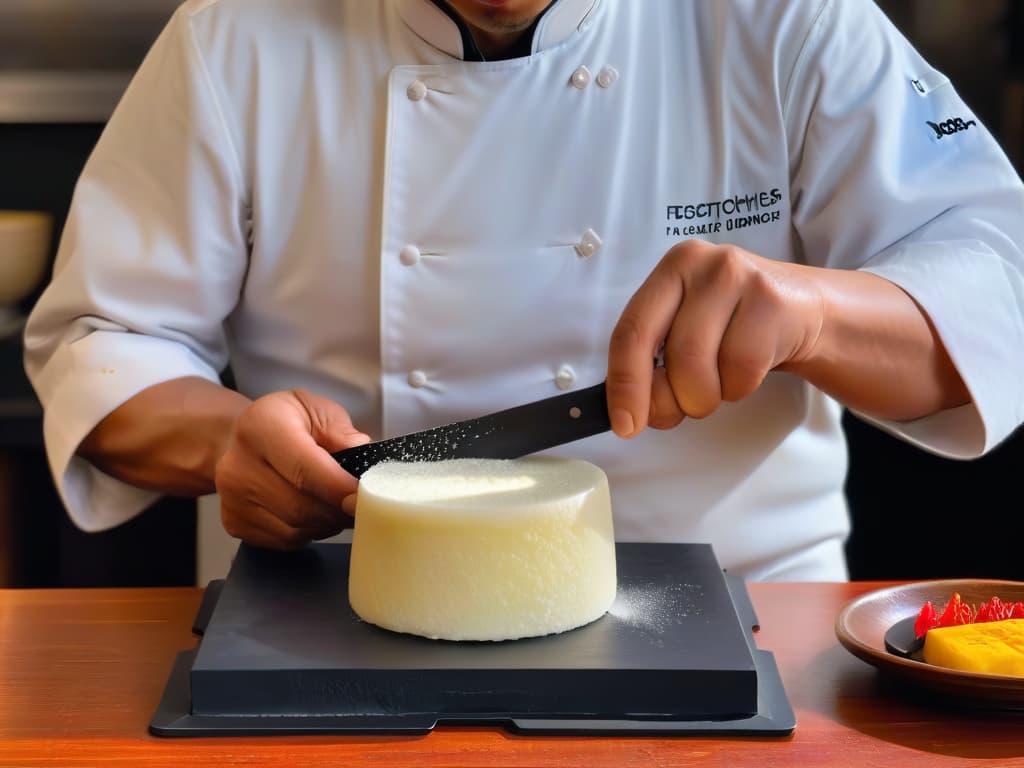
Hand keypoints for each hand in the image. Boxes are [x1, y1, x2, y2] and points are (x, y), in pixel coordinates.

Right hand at [214, 389, 370, 548]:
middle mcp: (239, 465)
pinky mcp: (234, 523)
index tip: (364, 498)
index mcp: (262, 427)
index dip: (339, 489)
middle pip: (300, 507)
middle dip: (337, 511)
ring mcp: (232, 498)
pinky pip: (284, 540)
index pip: (305, 470)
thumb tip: (366, 463)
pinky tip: (315, 514)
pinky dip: (308, 532)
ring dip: (325, 524)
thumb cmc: (286, 422)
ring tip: (338, 506)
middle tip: (360, 506)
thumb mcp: (319, 410)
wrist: (239, 437)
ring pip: (294, 529)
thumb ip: (343, 434)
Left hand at [606, 239, 823, 436]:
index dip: (625, 384)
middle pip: (672, 354)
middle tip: (675, 414)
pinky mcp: (772, 302)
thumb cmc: (733, 326)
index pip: (631, 332)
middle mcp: (699, 264)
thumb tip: (623, 411)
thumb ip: (649, 361)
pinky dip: (738, 388)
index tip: (623, 424)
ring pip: (703, 367)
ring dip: (705, 397)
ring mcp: (738, 278)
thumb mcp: (685, 330)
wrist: (804, 309)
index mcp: (669, 271)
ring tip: (716, 383)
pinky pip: (741, 371)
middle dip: (669, 400)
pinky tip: (746, 370)